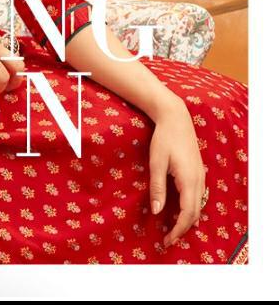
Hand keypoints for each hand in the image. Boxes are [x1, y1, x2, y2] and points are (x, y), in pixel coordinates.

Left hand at [148, 95, 206, 247]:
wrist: (175, 117)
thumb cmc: (164, 138)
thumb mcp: (156, 162)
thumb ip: (157, 187)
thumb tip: (157, 212)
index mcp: (189, 180)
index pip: (187, 214)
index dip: (178, 230)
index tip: (167, 240)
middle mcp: (199, 180)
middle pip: (195, 213)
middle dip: (182, 229)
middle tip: (168, 239)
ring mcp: (201, 175)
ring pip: (199, 205)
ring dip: (188, 219)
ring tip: (173, 228)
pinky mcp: (198, 171)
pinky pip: (199, 196)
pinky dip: (191, 208)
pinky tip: (181, 210)